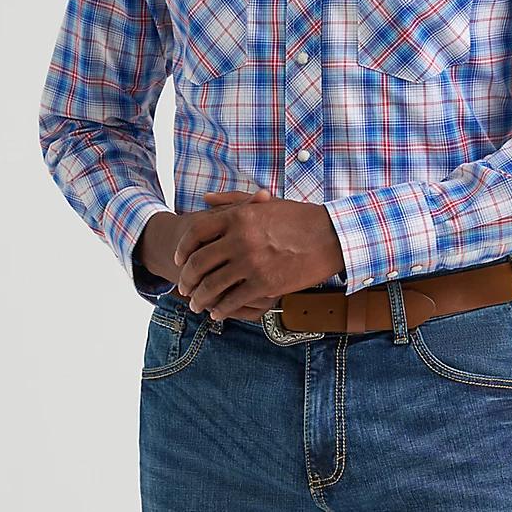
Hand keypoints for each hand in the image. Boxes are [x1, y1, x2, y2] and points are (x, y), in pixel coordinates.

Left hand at [172, 188, 344, 319]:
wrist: (331, 236)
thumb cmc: (300, 218)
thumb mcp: (265, 203)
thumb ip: (232, 200)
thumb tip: (206, 198)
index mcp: (238, 216)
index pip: (196, 234)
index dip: (183, 249)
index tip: (179, 260)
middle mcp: (240, 239)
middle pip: (198, 263)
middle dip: (187, 279)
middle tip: (184, 288)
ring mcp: (251, 263)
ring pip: (212, 286)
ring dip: (200, 299)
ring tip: (197, 305)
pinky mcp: (264, 284)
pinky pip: (233, 301)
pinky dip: (221, 310)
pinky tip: (218, 313)